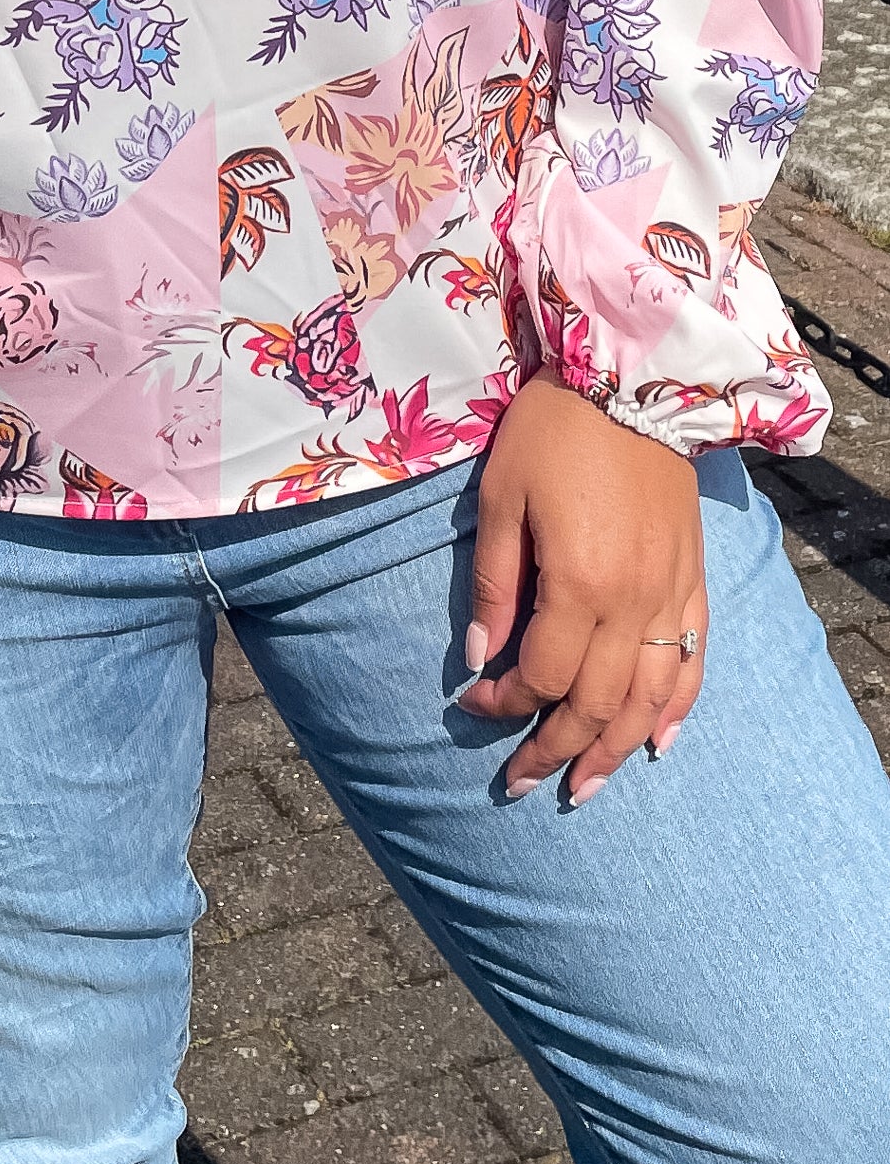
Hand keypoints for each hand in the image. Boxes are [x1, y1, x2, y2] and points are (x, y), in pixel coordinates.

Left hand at [457, 370, 706, 805]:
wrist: (631, 376)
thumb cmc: (553, 430)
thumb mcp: (502, 498)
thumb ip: (494, 585)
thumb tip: (479, 658)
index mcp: (579, 584)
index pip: (542, 676)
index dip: (503, 703)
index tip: (471, 706)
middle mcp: (633, 602)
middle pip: (597, 703)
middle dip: (555, 750)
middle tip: (522, 783)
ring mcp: (671, 593)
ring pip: (650, 698)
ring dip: (616, 750)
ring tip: (585, 787)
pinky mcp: (693, 577)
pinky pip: (693, 659)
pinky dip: (677, 707)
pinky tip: (659, 742)